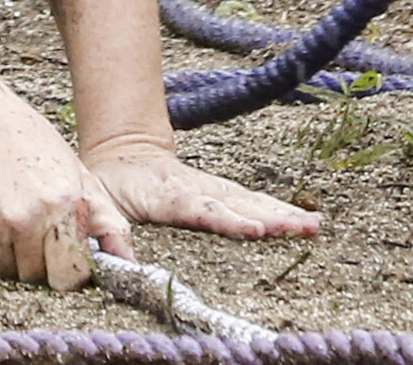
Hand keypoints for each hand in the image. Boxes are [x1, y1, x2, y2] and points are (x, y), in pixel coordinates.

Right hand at [0, 91, 114, 288]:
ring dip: (8, 253)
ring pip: (5, 270)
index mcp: (60, 207)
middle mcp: (24, 222)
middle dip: (38, 261)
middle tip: (33, 228)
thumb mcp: (75, 170)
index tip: (65, 256)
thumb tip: (127, 260)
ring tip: (7, 214)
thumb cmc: (20, 134)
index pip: (70, 276)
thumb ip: (105, 219)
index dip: (70, 269)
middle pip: (36, 276)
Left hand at [80, 134, 320, 245]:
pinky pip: (252, 200)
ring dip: (283, 213)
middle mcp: (194, 188)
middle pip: (236, 203)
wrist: (123, 149)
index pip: (200, 209)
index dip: (227, 220)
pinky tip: (306, 220)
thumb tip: (117, 261)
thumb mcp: (98, 200)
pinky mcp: (220, 189)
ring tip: (313, 226)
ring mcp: (210, 187)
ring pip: (250, 200)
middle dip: (271, 217)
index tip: (255, 229)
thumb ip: (107, 228)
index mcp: (165, 194)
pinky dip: (280, 210)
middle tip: (303, 229)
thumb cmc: (110, 181)